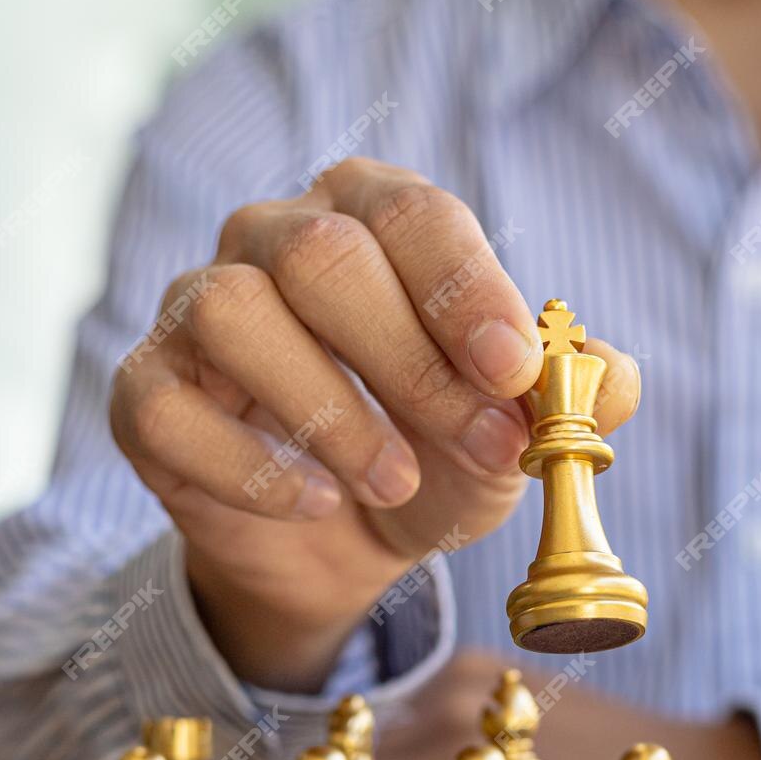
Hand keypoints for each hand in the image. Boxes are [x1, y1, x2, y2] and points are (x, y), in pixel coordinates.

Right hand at [108, 160, 639, 691]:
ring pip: (235, 313)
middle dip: (414, 362)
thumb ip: (567, 396)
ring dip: (330, 411)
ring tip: (396, 480)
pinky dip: (250, 466)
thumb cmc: (434, 452)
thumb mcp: (513, 431)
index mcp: (372, 215)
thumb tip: (615, 378)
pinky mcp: (145, 391)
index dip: (466, 289)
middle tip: (481, 445)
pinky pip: (168, 407)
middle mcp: (274, 236)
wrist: (344, 544)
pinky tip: (317, 503)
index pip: (413, 215)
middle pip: (323, 257)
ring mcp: (196, 306)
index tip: (512, 372)